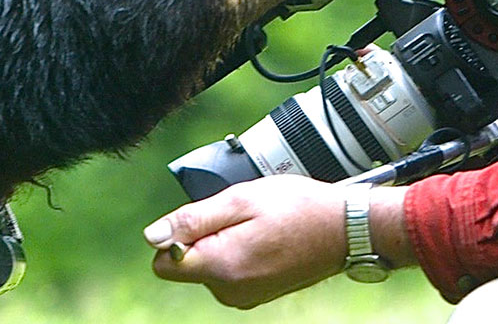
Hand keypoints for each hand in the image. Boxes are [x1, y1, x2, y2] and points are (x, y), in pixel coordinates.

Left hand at [144, 175, 348, 308]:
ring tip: (260, 226)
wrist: (345, 229)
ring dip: (226, 242)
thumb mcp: (241, 199)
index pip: (164, 262)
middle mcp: (229, 291)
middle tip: (244, 217)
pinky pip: (229, 272)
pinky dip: (241, 253)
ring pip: (209, 265)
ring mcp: (244, 297)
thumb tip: (152, 237)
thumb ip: (192, 219)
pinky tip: (266, 239)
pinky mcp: (256, 295)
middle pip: (188, 262)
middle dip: (207, 235)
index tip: (211, 218)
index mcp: (221, 267)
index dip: (179, 234)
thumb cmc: (298, 208)